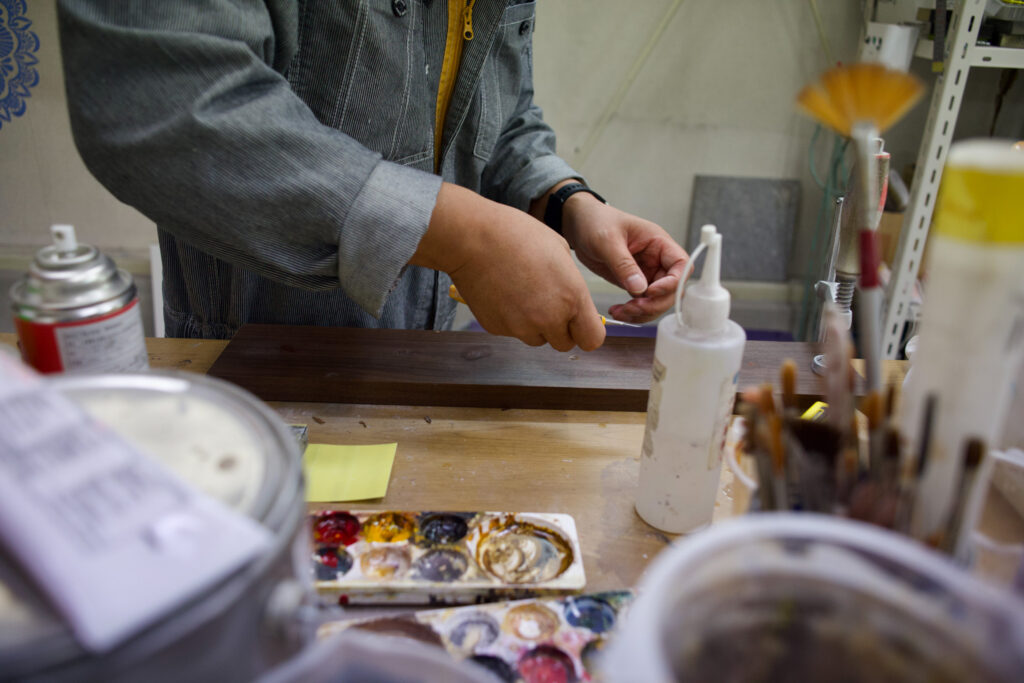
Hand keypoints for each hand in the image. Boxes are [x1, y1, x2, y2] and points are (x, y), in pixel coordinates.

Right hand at [411, 183, 604, 351]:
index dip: (587, 332)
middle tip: (548, 305)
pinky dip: (512, 319)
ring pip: (537, 339)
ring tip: (523, 294)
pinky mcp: (497, 328)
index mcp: (572, 297)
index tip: (581, 323)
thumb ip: (572, 283)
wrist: (473, 239)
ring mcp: (521, 327)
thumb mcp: (560, 250)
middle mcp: (549, 318)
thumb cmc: (516, 235)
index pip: (592, 339)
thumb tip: (574, 300)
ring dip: (536, 325)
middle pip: (564, 344)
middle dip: (561, 329)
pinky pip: (513, 331)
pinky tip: (505, 293)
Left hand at [560, 194, 687, 323]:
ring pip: (658, 301)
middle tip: (632, 308)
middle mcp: (657, 259)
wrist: (578, 224)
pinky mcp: (634, 283)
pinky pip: (642, 303)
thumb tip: (639, 288)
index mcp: (658, 243)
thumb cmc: (596, 221)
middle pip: (672, 289)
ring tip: (620, 312)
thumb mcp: (607, 240)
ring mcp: (646, 273)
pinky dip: (632, 312)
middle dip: (655, 303)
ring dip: (643, 312)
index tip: (650, 291)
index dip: (672, 283)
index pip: (681, 265)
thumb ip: (623, 264)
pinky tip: (617, 310)